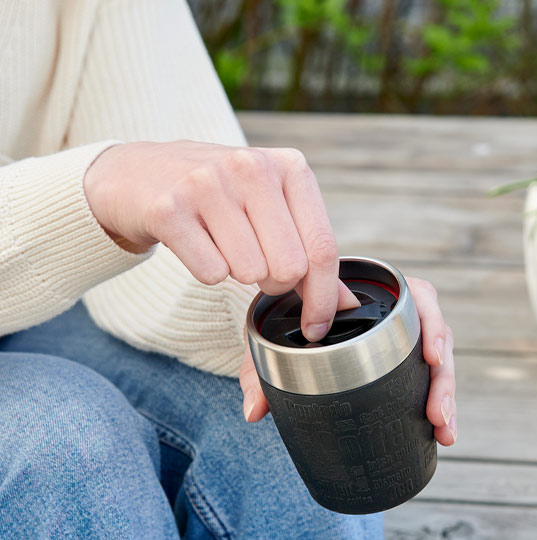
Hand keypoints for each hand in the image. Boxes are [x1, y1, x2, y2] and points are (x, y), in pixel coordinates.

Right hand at [84, 141, 357, 340]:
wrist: (141, 174)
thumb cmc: (220, 197)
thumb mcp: (273, 209)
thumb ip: (311, 253)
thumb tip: (348, 304)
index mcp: (290, 167)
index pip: (322, 248)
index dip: (323, 299)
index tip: (314, 328)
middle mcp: (252, 168)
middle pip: (289, 267)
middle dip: (274, 283)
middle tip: (255, 263)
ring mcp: (207, 183)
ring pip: (248, 273)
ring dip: (238, 274)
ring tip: (223, 246)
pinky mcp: (169, 208)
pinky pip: (209, 273)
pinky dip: (206, 271)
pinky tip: (197, 243)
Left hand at [239, 276, 456, 445]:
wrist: (291, 317)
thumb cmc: (288, 316)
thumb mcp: (274, 336)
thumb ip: (261, 368)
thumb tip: (254, 411)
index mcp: (376, 291)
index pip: (419, 297)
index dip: (431, 325)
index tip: (432, 357)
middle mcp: (398, 312)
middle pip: (436, 337)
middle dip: (443, 378)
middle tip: (437, 413)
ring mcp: (404, 337)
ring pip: (439, 361)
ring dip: (445, 396)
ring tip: (443, 431)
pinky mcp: (404, 359)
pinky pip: (428, 377)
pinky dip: (437, 403)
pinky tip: (441, 433)